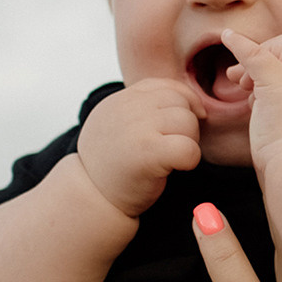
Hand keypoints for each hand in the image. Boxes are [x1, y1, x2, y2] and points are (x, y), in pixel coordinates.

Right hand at [76, 78, 204, 221]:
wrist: (91, 195)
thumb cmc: (112, 163)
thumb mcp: (118, 122)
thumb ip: (142, 106)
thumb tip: (187, 100)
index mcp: (123, 98)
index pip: (167, 86)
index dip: (183, 104)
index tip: (181, 126)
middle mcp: (128, 108)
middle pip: (181, 102)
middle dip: (187, 125)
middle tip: (174, 146)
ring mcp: (137, 128)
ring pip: (188, 122)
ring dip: (189, 141)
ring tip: (172, 157)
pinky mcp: (148, 153)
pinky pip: (188, 148)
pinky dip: (190, 159)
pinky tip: (176, 167)